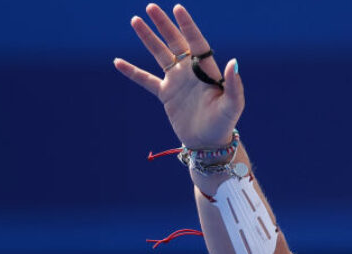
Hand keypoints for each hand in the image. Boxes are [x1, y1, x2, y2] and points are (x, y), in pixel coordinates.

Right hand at [113, 4, 243, 148]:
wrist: (209, 143)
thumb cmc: (224, 123)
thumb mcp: (233, 105)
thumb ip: (234, 84)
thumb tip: (234, 61)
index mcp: (206, 70)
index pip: (196, 42)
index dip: (187, 26)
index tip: (178, 9)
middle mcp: (190, 72)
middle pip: (175, 42)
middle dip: (163, 25)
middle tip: (150, 7)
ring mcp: (176, 82)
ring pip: (159, 55)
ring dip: (148, 38)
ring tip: (135, 20)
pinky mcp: (166, 95)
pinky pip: (145, 80)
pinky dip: (132, 72)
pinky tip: (117, 62)